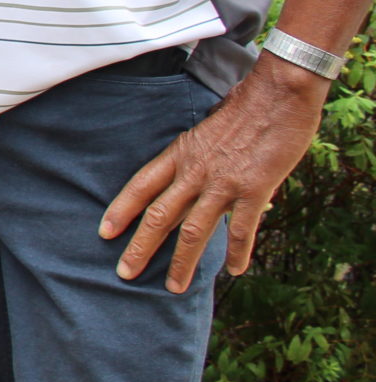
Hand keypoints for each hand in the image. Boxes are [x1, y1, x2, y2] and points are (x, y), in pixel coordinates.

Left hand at [101, 58, 324, 292]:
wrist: (278, 93)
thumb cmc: (245, 108)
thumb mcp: (208, 130)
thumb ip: (201, 158)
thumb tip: (199, 183)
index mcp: (180, 153)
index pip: (140, 186)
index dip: (120, 210)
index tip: (104, 232)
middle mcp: (194, 171)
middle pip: (159, 215)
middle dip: (140, 247)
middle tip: (124, 273)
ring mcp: (223, 183)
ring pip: (194, 231)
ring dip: (182, 263)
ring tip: (173, 287)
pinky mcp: (254, 189)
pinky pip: (242, 230)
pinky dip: (237, 253)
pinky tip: (236, 271)